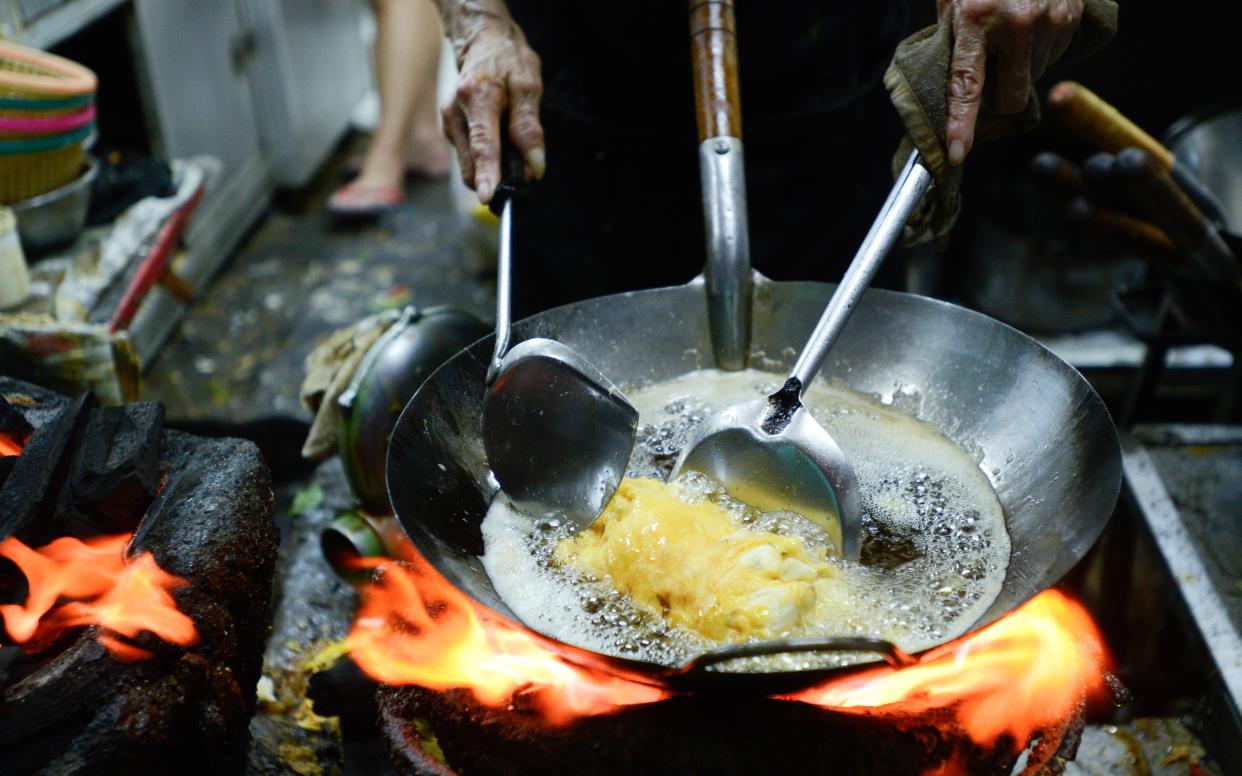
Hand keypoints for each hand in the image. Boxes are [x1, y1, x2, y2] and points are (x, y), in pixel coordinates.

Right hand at [440, 8, 544, 203]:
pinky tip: (498, 141)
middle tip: (525, 172)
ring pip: (469, 163)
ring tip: (514, 150)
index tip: (488, 197)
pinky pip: (468, 155)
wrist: (481, 40)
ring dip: (492, 168)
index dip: (488, 173)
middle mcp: (456, 112)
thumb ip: (529, 126)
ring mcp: (449, 122)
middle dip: (497, 177)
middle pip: (473, 162)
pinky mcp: (449, 128)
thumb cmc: (506, 59)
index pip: (483, 144)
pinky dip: (485, 158)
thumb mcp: (528, 85)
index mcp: (477, 98)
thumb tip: (535, 164)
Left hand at [939, 0, 1082, 165]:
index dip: (961, 125)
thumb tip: (953, 92)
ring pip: (1034, 78)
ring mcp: (1049, 21)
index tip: (957, 153)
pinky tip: (1032, 26)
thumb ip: (953, 43)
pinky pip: (1055, 57)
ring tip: (1012, 35)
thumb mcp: (953, 2)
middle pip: (1011, 97)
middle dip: (1001, 95)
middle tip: (993, 70)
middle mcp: (1015, 24)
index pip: (966, 87)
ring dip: (1021, 67)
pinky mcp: (1071, 16)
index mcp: (975, 21)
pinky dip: (1041, 50)